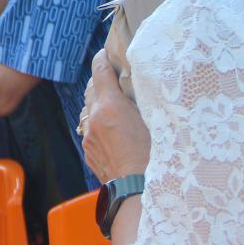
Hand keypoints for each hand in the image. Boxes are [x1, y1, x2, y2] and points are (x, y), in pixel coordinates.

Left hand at [81, 50, 150, 181]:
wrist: (139, 191)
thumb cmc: (155, 156)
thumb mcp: (155, 121)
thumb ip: (142, 100)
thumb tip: (140, 84)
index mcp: (110, 107)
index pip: (100, 73)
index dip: (102, 59)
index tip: (104, 53)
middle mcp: (94, 119)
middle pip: (91, 89)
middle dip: (100, 80)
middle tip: (112, 75)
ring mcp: (89, 137)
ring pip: (88, 110)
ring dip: (97, 102)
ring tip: (111, 101)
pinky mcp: (88, 151)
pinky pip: (89, 128)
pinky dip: (97, 121)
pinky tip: (110, 127)